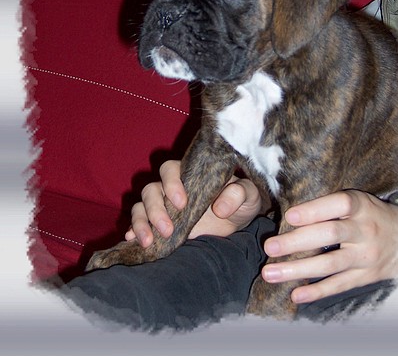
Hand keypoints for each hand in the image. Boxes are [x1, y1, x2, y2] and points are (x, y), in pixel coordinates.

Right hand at [125, 160, 262, 247]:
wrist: (238, 226)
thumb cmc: (241, 202)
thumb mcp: (248, 195)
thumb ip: (239, 193)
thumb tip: (221, 208)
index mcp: (190, 174)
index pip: (170, 170)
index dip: (171, 184)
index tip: (182, 202)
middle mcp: (171, 189)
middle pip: (150, 190)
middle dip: (156, 209)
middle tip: (168, 229)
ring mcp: (162, 208)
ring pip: (140, 207)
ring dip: (141, 223)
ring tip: (149, 242)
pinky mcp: (159, 228)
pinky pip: (138, 226)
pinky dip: (132, 233)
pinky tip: (132, 243)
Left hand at [261, 190, 397, 303]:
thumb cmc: (370, 215)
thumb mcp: (358, 202)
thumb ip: (329, 206)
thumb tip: (289, 214)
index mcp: (360, 206)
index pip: (337, 205)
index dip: (313, 210)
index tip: (289, 216)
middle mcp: (364, 230)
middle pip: (329, 235)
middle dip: (296, 242)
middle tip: (270, 247)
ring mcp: (366, 256)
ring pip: (329, 264)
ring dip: (297, 270)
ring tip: (271, 273)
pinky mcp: (366, 276)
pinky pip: (339, 285)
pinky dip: (317, 291)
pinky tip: (296, 294)